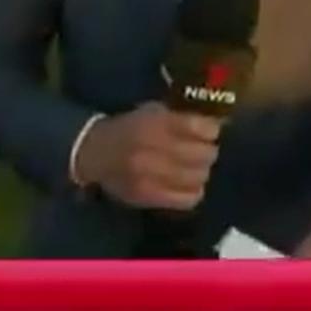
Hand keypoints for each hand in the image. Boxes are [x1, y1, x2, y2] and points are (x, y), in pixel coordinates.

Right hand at [74, 102, 222, 210]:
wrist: (94, 152)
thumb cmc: (129, 128)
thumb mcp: (152, 111)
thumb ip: (181, 118)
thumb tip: (215, 125)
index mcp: (155, 124)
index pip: (198, 128)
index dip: (211, 130)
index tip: (211, 131)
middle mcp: (153, 149)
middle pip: (203, 155)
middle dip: (209, 152)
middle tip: (206, 151)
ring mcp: (151, 176)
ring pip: (198, 178)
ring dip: (202, 172)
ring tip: (196, 168)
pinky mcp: (148, 197)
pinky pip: (186, 199)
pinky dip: (193, 192)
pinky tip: (188, 184)